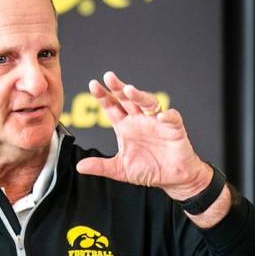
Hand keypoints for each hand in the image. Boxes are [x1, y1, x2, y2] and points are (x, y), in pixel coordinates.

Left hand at [75, 71, 211, 200]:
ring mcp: (157, 122)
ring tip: (129, 90)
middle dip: (119, 88)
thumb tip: (80, 166)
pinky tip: (160, 117)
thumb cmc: (148, 169)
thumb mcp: (120, 169)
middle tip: (109, 77)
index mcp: (125, 126)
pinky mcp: (174, 129)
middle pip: (128, 99)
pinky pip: (171, 118)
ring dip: (139, 96)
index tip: (93, 84)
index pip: (112, 106)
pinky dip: (167, 116)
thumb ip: (101, 166)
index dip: (103, 96)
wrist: (172, 178)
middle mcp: (140, 120)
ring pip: (148, 102)